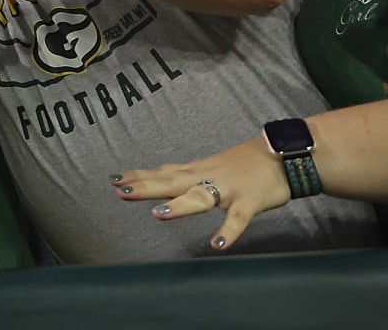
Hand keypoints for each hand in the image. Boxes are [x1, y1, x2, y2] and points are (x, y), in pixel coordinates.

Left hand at [112, 134, 288, 249]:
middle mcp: (207, 177)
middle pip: (172, 182)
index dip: (139, 176)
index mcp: (197, 170)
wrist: (284, 154)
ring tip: (159, 214)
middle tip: (120, 191)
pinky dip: (228, 231)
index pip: (163, 172)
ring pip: (200, 197)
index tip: (114, 179)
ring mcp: (228, 190)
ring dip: (180, 205)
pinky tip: (217, 243)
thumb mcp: (209, 165)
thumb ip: (184, 172)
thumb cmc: (244, 163)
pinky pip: (237, 218)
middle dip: (146, 187)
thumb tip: (157, 174)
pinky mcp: (249, 202)